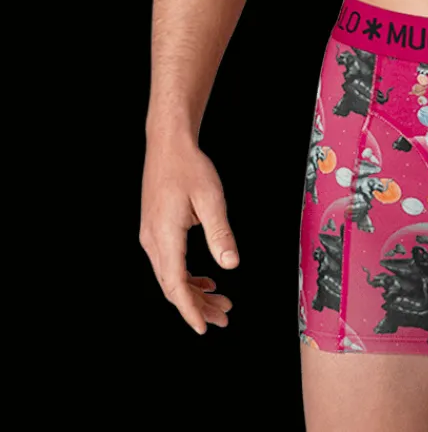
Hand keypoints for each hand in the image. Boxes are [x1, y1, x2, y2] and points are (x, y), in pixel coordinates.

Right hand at [140, 139, 238, 334]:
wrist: (168, 144)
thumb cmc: (188, 166)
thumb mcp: (211, 198)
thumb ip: (220, 233)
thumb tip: (231, 264)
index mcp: (164, 235)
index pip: (175, 284)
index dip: (190, 309)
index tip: (204, 327)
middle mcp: (152, 240)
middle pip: (172, 286)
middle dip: (198, 305)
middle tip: (223, 317)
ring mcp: (151, 236)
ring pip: (170, 277)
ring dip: (194, 292)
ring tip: (220, 303)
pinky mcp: (155, 231)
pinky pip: (169, 263)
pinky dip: (186, 277)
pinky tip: (205, 279)